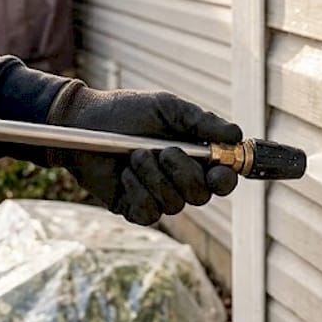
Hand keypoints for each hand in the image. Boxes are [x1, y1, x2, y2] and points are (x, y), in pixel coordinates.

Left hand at [45, 80, 242, 224]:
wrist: (85, 122)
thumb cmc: (127, 112)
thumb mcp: (168, 108)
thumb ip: (202, 121)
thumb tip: (236, 134)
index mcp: (195, 158)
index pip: (223, 180)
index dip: (225, 179)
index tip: (218, 169)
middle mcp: (180, 181)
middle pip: (202, 195)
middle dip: (184, 172)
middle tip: (163, 151)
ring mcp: (158, 197)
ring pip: (174, 204)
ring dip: (155, 177)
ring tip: (135, 155)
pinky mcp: (135, 209)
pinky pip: (150, 213)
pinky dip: (139, 191)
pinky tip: (125, 174)